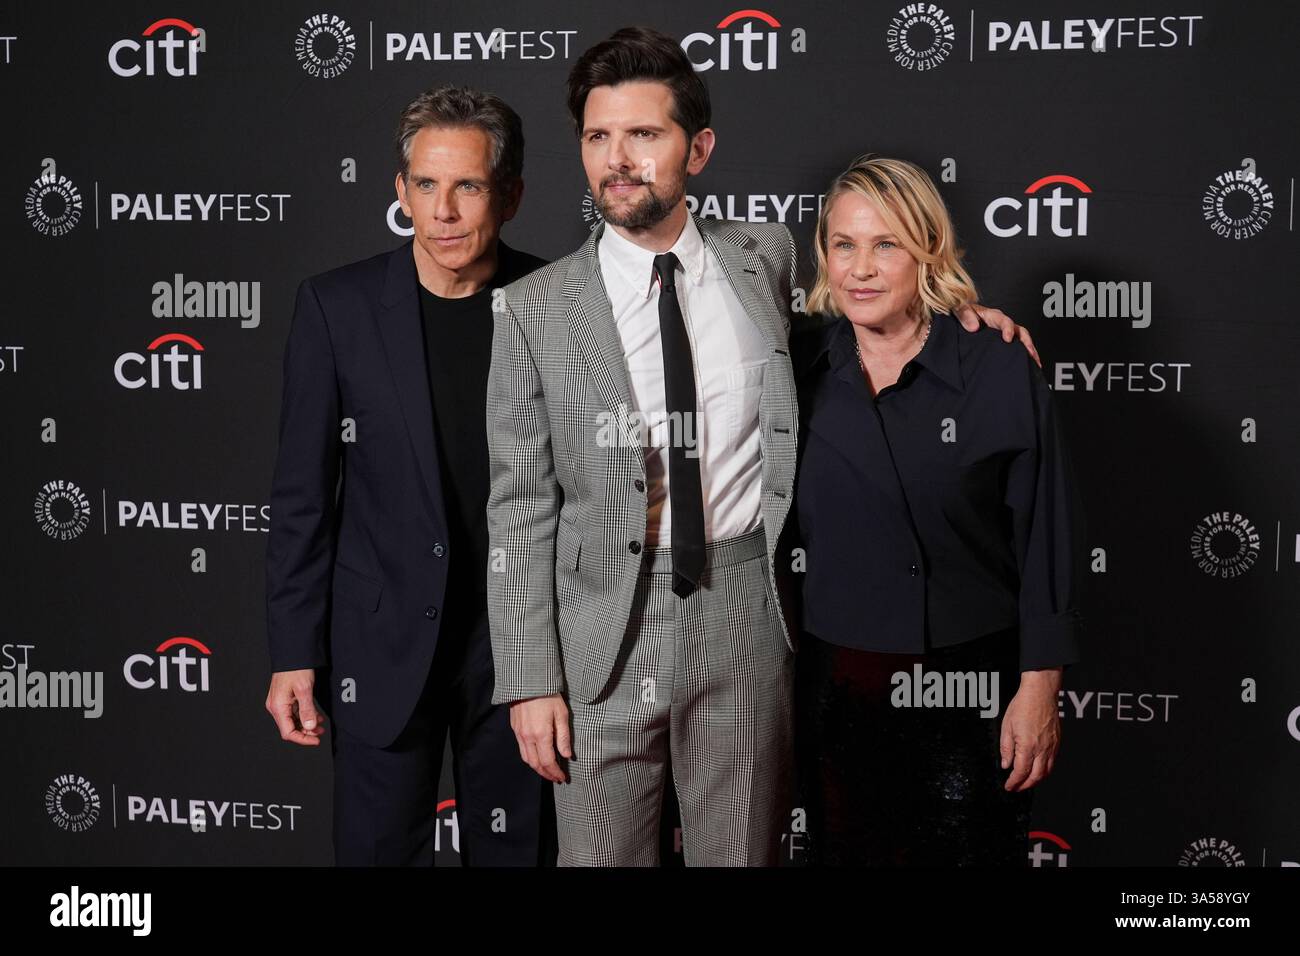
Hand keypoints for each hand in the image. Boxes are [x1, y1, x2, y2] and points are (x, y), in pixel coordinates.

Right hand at [266, 669, 326, 746]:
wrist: (292, 653)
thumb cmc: (296, 668)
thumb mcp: (304, 689)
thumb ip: (307, 710)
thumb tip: (310, 727)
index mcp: (278, 707)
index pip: (288, 732)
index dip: (303, 739)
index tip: (316, 740)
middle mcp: (276, 707)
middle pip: (290, 728)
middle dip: (306, 732)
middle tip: (321, 732)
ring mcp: (279, 702)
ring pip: (292, 721)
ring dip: (306, 724)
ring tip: (320, 725)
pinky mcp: (284, 698)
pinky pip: (293, 712)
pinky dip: (304, 716)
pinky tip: (315, 716)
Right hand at [510, 694, 571, 782]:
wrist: (528, 681)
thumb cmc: (548, 695)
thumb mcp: (562, 714)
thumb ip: (564, 737)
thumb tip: (567, 755)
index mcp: (541, 734)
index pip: (548, 762)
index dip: (555, 773)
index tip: (562, 778)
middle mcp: (528, 737)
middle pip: (536, 764)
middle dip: (546, 774)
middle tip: (555, 778)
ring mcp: (519, 733)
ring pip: (526, 759)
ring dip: (537, 768)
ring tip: (547, 770)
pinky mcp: (515, 728)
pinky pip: (521, 749)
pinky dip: (530, 757)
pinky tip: (537, 756)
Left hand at [955, 302, 1041, 367]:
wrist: (960, 316)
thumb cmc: (962, 311)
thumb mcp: (960, 309)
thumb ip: (965, 316)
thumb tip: (974, 327)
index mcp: (992, 316)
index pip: (1005, 321)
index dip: (1008, 329)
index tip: (1007, 339)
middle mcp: (1002, 324)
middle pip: (1019, 331)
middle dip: (1026, 342)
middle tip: (1030, 353)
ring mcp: (1003, 333)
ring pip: (1021, 340)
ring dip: (1029, 351)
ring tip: (1035, 363)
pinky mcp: (1001, 342)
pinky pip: (1015, 347)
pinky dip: (1023, 355)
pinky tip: (1028, 364)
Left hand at [999, 668, 1061, 790]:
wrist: (1041, 693)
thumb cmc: (1023, 705)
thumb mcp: (1007, 726)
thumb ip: (1006, 748)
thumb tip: (1006, 764)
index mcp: (1028, 746)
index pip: (1021, 772)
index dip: (1014, 782)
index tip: (1008, 786)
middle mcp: (1042, 748)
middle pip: (1036, 776)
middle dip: (1025, 786)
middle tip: (1016, 788)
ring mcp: (1052, 746)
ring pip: (1047, 771)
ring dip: (1036, 780)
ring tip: (1026, 782)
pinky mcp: (1057, 742)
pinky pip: (1052, 762)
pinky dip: (1045, 770)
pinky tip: (1038, 768)